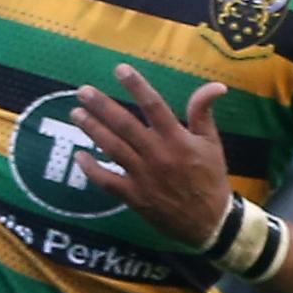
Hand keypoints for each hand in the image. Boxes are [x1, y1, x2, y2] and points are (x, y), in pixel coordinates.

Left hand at [67, 66, 233, 248]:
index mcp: (177, 139)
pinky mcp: (133, 196)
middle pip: (125, 125)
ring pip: (112, 148)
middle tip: (83, 91)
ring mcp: (142, 176)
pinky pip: (107, 180)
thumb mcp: (212, 143)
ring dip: (92, 130)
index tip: (120, 69)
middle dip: (102, 106)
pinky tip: (79, 155)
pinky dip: (91, 169)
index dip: (136, 86)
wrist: (208, 222)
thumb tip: (215, 86)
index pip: (154, 106)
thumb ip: (204, 113)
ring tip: (76, 114)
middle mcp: (157, 154)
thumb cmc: (210, 178)